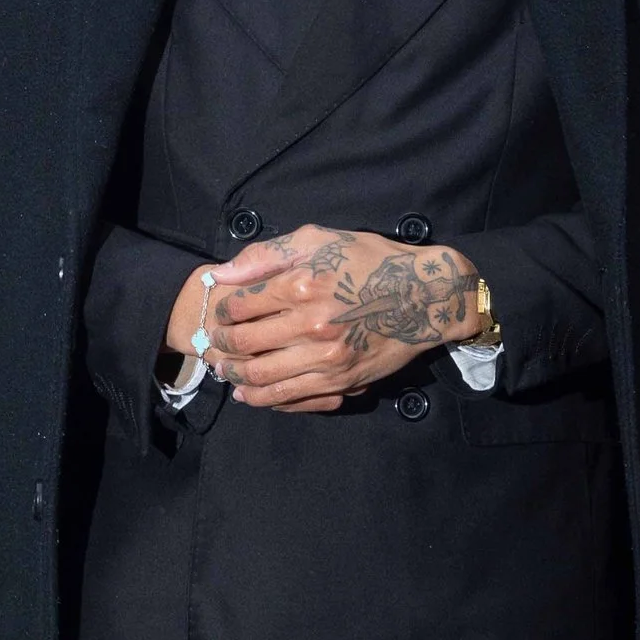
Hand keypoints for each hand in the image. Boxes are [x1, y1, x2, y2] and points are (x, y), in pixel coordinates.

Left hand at [200, 226, 480, 412]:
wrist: (425, 296)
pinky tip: (251, 396)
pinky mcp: (342, 380)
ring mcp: (328, 357)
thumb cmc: (371, 261)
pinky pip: (293, 397)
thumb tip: (224, 273)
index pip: (242, 306)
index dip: (223, 313)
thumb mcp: (320, 239)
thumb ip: (268, 253)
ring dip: (237, 379)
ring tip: (226, 374)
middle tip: (214, 346)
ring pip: (265, 378)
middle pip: (246, 345)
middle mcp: (312, 324)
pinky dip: (265, 400)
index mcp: (302, 285)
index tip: (220, 316)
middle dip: (223, 347)